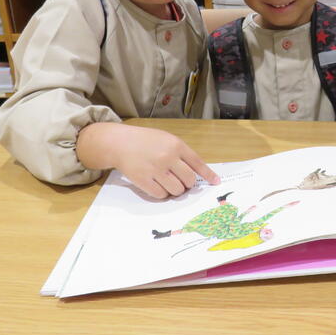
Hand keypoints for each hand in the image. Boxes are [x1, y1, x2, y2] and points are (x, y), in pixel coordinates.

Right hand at [76, 122, 219, 198]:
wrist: (120, 143)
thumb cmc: (146, 141)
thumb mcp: (167, 139)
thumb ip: (182, 153)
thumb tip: (197, 173)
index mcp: (176, 145)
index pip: (198, 163)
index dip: (208, 175)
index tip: (215, 182)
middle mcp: (168, 157)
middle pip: (188, 180)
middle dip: (187, 184)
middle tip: (181, 182)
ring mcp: (156, 169)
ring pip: (177, 190)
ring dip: (175, 190)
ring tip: (167, 182)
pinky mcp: (144, 181)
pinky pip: (161, 195)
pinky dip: (162, 193)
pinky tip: (157, 185)